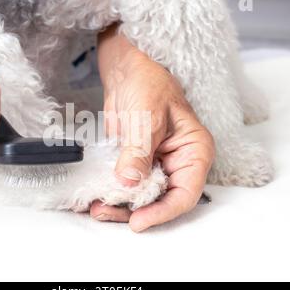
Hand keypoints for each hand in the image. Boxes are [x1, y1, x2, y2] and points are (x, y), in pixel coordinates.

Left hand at [92, 24, 214, 231]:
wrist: (127, 69)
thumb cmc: (149, 82)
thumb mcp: (146, 117)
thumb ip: (138, 152)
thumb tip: (128, 182)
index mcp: (194, 152)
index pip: (185, 193)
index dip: (163, 212)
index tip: (138, 220)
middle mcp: (177, 163)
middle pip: (161, 199)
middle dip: (135, 210)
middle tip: (107, 213)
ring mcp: (155, 164)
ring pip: (141, 195)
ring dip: (119, 205)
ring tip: (96, 208)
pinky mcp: (135, 162)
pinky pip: (125, 183)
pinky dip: (111, 192)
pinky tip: (94, 197)